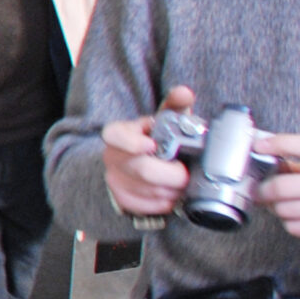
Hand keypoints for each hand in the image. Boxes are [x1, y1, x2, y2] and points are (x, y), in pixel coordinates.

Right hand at [101, 85, 196, 217]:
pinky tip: (170, 194)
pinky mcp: (122, 199)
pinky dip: (166, 203)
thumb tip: (184, 92)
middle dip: (173, 174)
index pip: (115, 136)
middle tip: (186, 173)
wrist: (137, 163)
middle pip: (143, 169)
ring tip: (181, 184)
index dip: (132, 143)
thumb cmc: (155, 139)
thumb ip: (175, 105)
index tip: (151, 146)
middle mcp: (112, 157)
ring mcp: (114, 179)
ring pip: (150, 191)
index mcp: (119, 133)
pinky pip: (149, 206)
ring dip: (173, 190)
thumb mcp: (163, 120)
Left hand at [253, 130, 299, 242]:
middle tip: (258, 189)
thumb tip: (270, 159)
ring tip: (280, 203)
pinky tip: (297, 215)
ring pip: (283, 209)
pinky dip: (289, 221)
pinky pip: (294, 227)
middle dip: (262, 189)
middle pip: (282, 187)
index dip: (278, 143)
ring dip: (275, 206)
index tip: (259, 146)